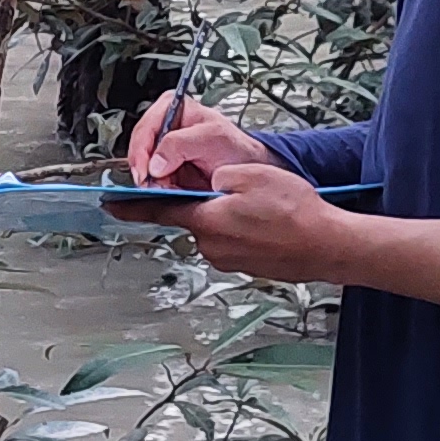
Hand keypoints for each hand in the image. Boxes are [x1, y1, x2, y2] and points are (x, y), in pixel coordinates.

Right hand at [118, 96, 266, 192]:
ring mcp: (164, 149)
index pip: (145, 127)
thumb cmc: (235, 147)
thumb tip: (156, 162)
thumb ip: (181, 144)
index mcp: (172, 108)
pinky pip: (152, 180)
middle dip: (146, 169)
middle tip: (153, 184)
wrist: (246, 169)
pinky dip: (158, 188)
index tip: (146, 171)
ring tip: (167, 188)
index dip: (142, 151)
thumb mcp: (212, 138)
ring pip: (143, 167)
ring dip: (152, 182)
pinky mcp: (166, 169)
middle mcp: (164, 126)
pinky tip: (170, 190)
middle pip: (140, 149)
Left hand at [149, 151, 336, 283]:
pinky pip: (234, 241)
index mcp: (207, 221)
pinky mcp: (244, 266)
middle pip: (195, 215)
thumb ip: (218, 175)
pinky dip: (246, 230)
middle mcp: (211, 245)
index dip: (132, 205)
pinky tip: (269, 223)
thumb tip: (210, 181)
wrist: (328, 246)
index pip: (159, 210)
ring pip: (217, 227)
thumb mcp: (251, 175)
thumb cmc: (297, 214)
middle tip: (243, 192)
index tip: (110, 204)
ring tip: (264, 210)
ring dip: (231, 216)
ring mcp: (228, 259)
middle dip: (210, 201)